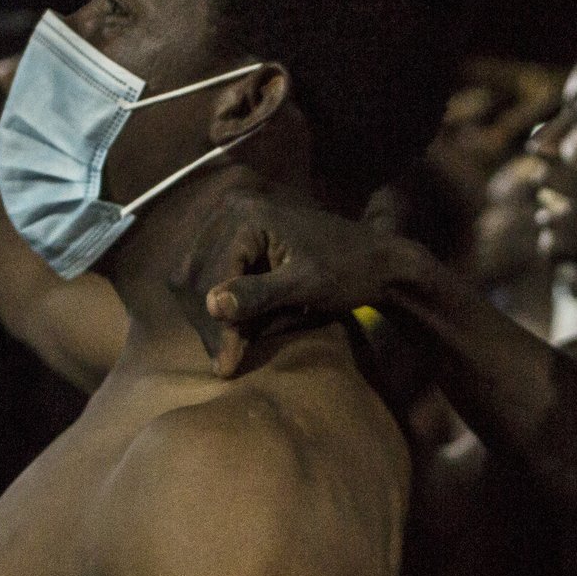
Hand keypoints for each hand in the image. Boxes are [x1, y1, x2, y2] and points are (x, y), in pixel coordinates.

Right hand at [190, 193, 405, 375]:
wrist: (379, 261)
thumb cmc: (350, 270)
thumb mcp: (307, 284)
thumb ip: (260, 294)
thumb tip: (212, 306)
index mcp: (247, 215)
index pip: (214, 273)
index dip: (216, 322)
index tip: (225, 364)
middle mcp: (231, 212)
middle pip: (197, 275)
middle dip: (210, 323)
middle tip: (225, 363)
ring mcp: (232, 224)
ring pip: (198, 279)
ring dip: (212, 318)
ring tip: (229, 353)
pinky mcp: (239, 240)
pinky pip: (214, 276)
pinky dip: (223, 307)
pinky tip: (237, 334)